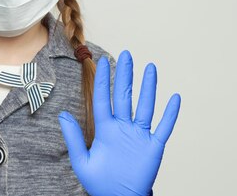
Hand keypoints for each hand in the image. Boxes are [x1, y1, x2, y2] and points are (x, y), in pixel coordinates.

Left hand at [58, 50, 180, 195]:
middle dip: (125, 75)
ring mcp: (139, 135)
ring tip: (150, 68)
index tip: (101, 61)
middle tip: (127, 54)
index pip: (103, 99)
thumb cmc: (99, 182)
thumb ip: (72, 137)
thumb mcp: (81, 160)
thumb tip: (62, 114)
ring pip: (145, 106)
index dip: (103, 80)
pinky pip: (163, 127)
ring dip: (148, 87)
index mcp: (105, 129)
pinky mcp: (153, 147)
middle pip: (125, 96)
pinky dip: (170, 113)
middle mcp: (123, 127)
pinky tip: (174, 97)